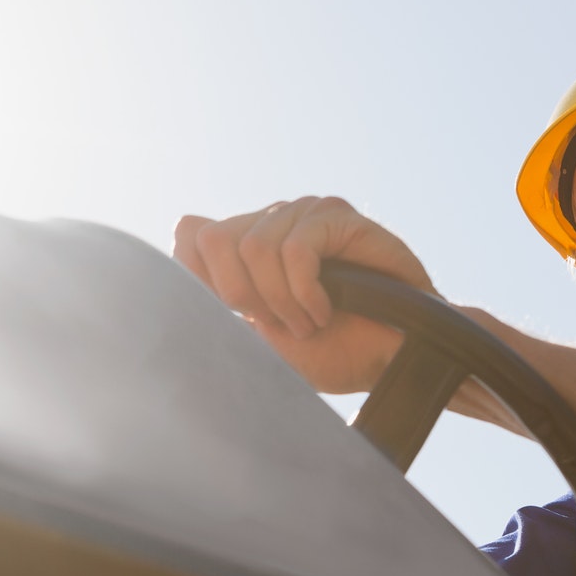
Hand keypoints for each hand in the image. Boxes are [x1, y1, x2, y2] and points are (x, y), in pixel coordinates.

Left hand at [174, 197, 434, 394]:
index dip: (212, 289)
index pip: (191, 238)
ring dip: (284, 303)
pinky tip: (325, 311)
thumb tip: (185, 224)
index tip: (251, 323)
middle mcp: (272, 221)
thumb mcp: (258, 336)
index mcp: (247, 246)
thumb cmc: (332, 351)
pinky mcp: (338, 216)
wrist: (391, 361)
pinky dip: (306, 294)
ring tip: (311, 323)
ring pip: (256, 249)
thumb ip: (216, 291)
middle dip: (245, 298)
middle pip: (216, 241)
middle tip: (283, 325)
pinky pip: (296, 250)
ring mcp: (304, 214)